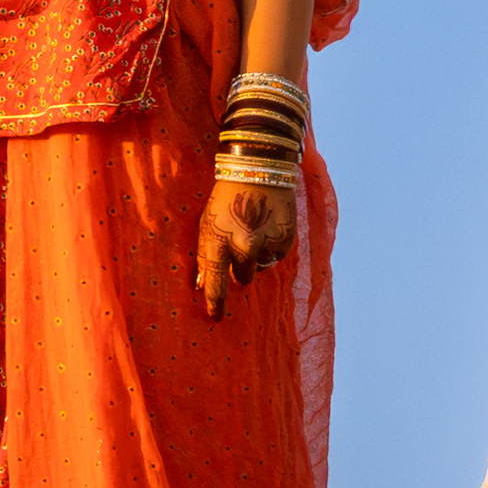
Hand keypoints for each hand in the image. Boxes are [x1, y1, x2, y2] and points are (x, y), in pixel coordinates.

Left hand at [196, 179, 300, 318]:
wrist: (258, 169)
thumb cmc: (225, 198)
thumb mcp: (208, 224)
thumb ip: (206, 256)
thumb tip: (203, 285)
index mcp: (218, 242)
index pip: (216, 284)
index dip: (216, 304)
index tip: (216, 317)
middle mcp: (243, 247)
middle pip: (242, 277)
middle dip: (241, 267)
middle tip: (241, 243)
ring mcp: (266, 244)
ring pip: (261, 267)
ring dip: (257, 256)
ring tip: (255, 228)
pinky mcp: (284, 239)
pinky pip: (276, 255)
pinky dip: (272, 245)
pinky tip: (268, 224)